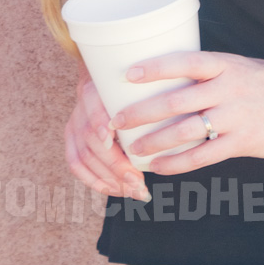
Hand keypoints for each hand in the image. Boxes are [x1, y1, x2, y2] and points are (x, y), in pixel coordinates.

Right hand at [66, 62, 151, 202]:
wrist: (105, 74)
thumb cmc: (134, 81)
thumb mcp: (143, 80)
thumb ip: (159, 93)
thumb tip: (192, 116)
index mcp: (97, 87)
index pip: (94, 108)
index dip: (101, 125)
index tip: (117, 142)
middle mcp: (81, 106)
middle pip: (91, 140)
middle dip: (115, 165)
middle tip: (139, 181)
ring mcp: (74, 123)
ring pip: (83, 157)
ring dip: (108, 178)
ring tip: (134, 190)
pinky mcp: (71, 137)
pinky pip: (75, 164)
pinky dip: (94, 181)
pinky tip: (115, 190)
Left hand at [109, 50, 263, 174]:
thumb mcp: (250, 69)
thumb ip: (219, 76)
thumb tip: (183, 85)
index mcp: (229, 64)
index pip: (183, 61)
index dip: (153, 68)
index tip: (127, 74)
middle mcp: (229, 88)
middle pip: (173, 101)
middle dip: (139, 113)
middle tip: (115, 122)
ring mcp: (236, 116)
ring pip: (183, 131)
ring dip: (153, 142)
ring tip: (134, 150)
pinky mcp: (244, 142)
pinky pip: (202, 156)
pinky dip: (177, 163)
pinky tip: (161, 168)